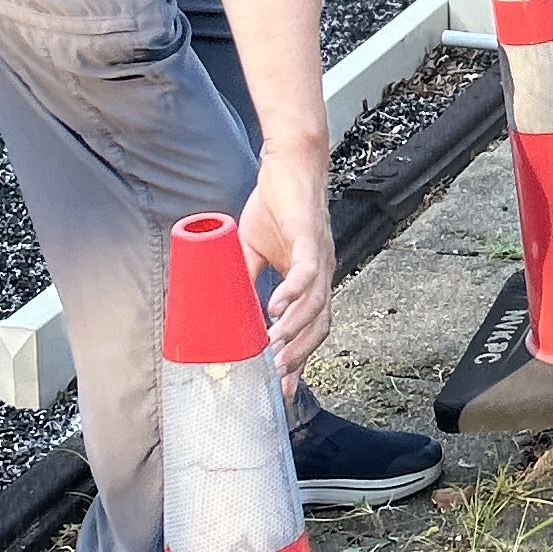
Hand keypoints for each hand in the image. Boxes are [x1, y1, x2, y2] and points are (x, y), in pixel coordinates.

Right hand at [237, 144, 333, 383]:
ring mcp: (320, 258)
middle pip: (319, 326)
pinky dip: (293, 293)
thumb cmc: (275, 205)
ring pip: (315, 306)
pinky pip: (306, 273)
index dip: (298, 359)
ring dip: (294, 331)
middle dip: (299, 355)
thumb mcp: (253, 251)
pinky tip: (275, 309)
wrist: (288, 164)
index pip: (310, 329)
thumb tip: (229, 307)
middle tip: (277, 378)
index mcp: (309, 281)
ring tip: (273, 349)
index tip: (282, 387)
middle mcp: (322, 275)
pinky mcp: (311, 238)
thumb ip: (247, 278)